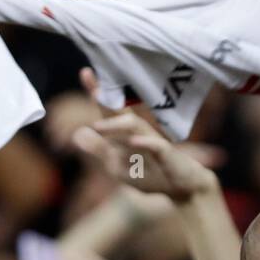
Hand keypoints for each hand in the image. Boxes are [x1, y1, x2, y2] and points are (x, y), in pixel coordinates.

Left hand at [72, 68, 219, 200]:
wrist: (183, 188)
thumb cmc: (151, 174)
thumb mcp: (118, 167)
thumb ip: (99, 151)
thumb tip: (77, 133)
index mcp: (126, 133)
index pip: (110, 110)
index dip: (98, 91)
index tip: (85, 72)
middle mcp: (139, 131)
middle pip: (120, 109)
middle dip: (104, 95)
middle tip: (88, 76)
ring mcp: (153, 141)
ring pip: (134, 125)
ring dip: (115, 125)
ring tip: (97, 126)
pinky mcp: (168, 155)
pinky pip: (157, 146)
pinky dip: (145, 142)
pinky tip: (133, 141)